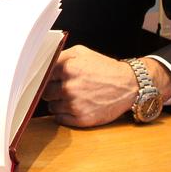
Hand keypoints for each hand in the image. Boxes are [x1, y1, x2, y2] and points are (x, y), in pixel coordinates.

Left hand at [41, 46, 170, 126]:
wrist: (129, 85)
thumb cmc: (105, 68)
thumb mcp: (82, 52)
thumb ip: (60, 55)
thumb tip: (41, 61)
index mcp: (68, 67)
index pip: (41, 74)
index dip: (43, 76)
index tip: (44, 78)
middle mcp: (69, 86)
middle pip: (44, 92)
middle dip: (51, 90)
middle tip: (63, 87)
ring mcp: (75, 104)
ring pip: (51, 106)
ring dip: (57, 103)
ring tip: (72, 96)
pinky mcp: (81, 119)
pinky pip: (59, 118)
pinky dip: (63, 114)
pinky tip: (74, 106)